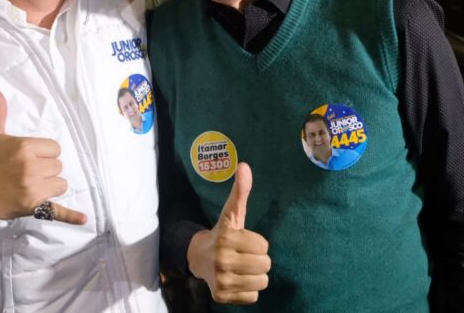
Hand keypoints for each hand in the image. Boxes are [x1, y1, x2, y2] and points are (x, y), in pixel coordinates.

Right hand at [0, 87, 86, 223]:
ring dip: (50, 186)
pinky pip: (57, 211)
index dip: (45, 152)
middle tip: (26, 171)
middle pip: (58, 166)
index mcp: (25, 148)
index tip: (30, 156)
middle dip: (46, 169)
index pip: (55, 149)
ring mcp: (33, 189)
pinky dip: (71, 216)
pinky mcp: (33, 207)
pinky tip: (84, 219)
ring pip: (61, 185)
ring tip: (31, 185)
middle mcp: (31, 168)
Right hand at [187, 163, 270, 303]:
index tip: (245, 241)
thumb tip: (244, 166)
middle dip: (259, 260)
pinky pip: (253, 297)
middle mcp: (222, 260)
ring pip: (261, 282)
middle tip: (245, 255)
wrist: (198, 258)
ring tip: (242, 267)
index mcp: (226, 238)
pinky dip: (248, 290)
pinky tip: (237, 280)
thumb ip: (241, 191)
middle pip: (265, 265)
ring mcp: (221, 280)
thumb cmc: (222, 233)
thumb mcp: (232, 212)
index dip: (258, 243)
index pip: (264, 246)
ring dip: (255, 275)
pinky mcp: (222, 296)